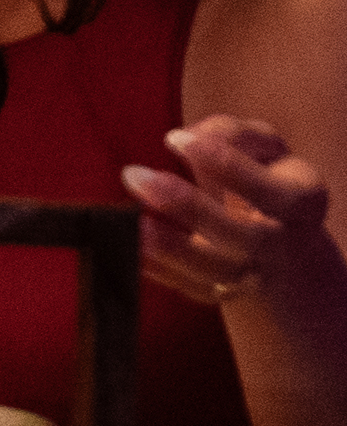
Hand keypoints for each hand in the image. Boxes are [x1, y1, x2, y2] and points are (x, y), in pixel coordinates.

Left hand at [121, 116, 331, 306]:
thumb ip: (234, 133)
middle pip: (241, 237)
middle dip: (186, 206)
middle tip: (134, 174)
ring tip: (124, 217)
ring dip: (163, 244)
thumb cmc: (264, 179)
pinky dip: (151, 266)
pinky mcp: (217, 292)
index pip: (270, 191)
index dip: (226, 165)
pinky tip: (121, 242)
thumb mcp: (262, 148)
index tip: (174, 138)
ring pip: (210, 270)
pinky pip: (181, 285)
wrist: (281, 244)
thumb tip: (191, 134)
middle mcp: (280, 246)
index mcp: (302, 204)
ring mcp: (250, 276)